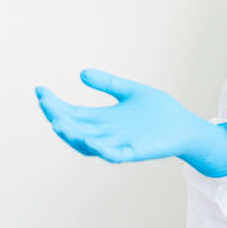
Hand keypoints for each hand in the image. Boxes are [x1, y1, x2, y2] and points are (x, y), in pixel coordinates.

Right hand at [35, 70, 226, 177]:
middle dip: (57, 117)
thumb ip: (108, 83)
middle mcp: (106, 133)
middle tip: (44, 104)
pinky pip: (114, 154)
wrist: (186, 127)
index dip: (55, 104)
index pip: (72, 113)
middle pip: (75, 128)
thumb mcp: (130, 92)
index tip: (40, 91)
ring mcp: (119, 144)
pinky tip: (89, 140)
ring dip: (72, 135)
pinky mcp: (135, 152)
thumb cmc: (159, 113)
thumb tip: (81, 73)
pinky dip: (101, 150)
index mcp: (103, 120)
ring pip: (88, 144)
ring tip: (57, 123)